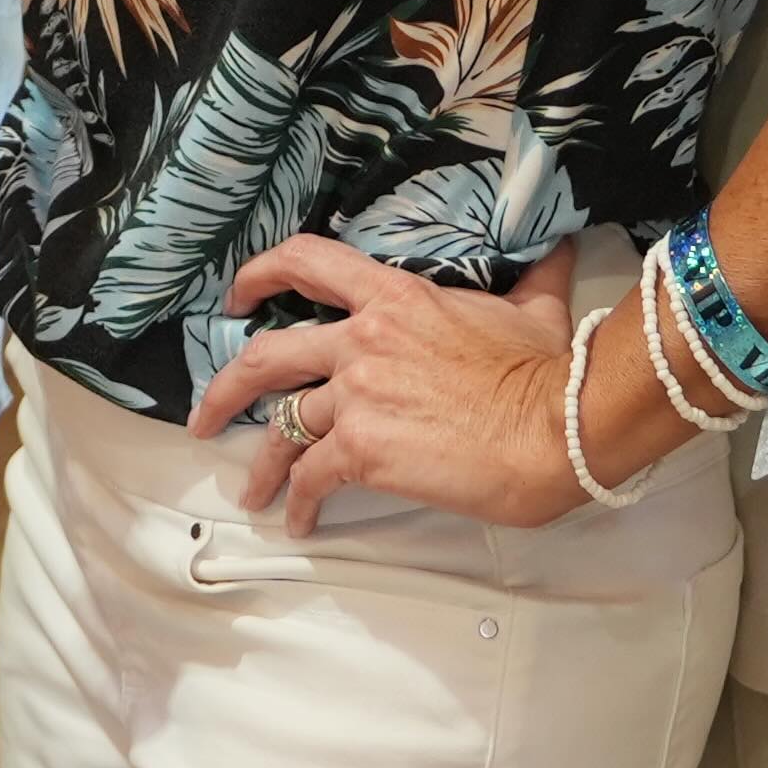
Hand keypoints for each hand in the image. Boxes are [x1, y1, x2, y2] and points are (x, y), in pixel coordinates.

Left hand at [191, 233, 662, 530]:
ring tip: (251, 491)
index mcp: (395, 298)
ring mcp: (357, 395)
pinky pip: (311, 478)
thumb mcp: (535, 309)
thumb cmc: (549, 373)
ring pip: (283, 427)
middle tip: (208, 413)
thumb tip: (558, 246)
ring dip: (261, 464)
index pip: (308, 263)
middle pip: (267, 356)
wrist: (558, 427)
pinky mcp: (363, 450)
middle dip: (226, 388)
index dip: (261, 274)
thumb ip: (533, 275)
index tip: (239, 297)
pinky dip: (299, 502)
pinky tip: (301, 521)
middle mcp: (362, 340)